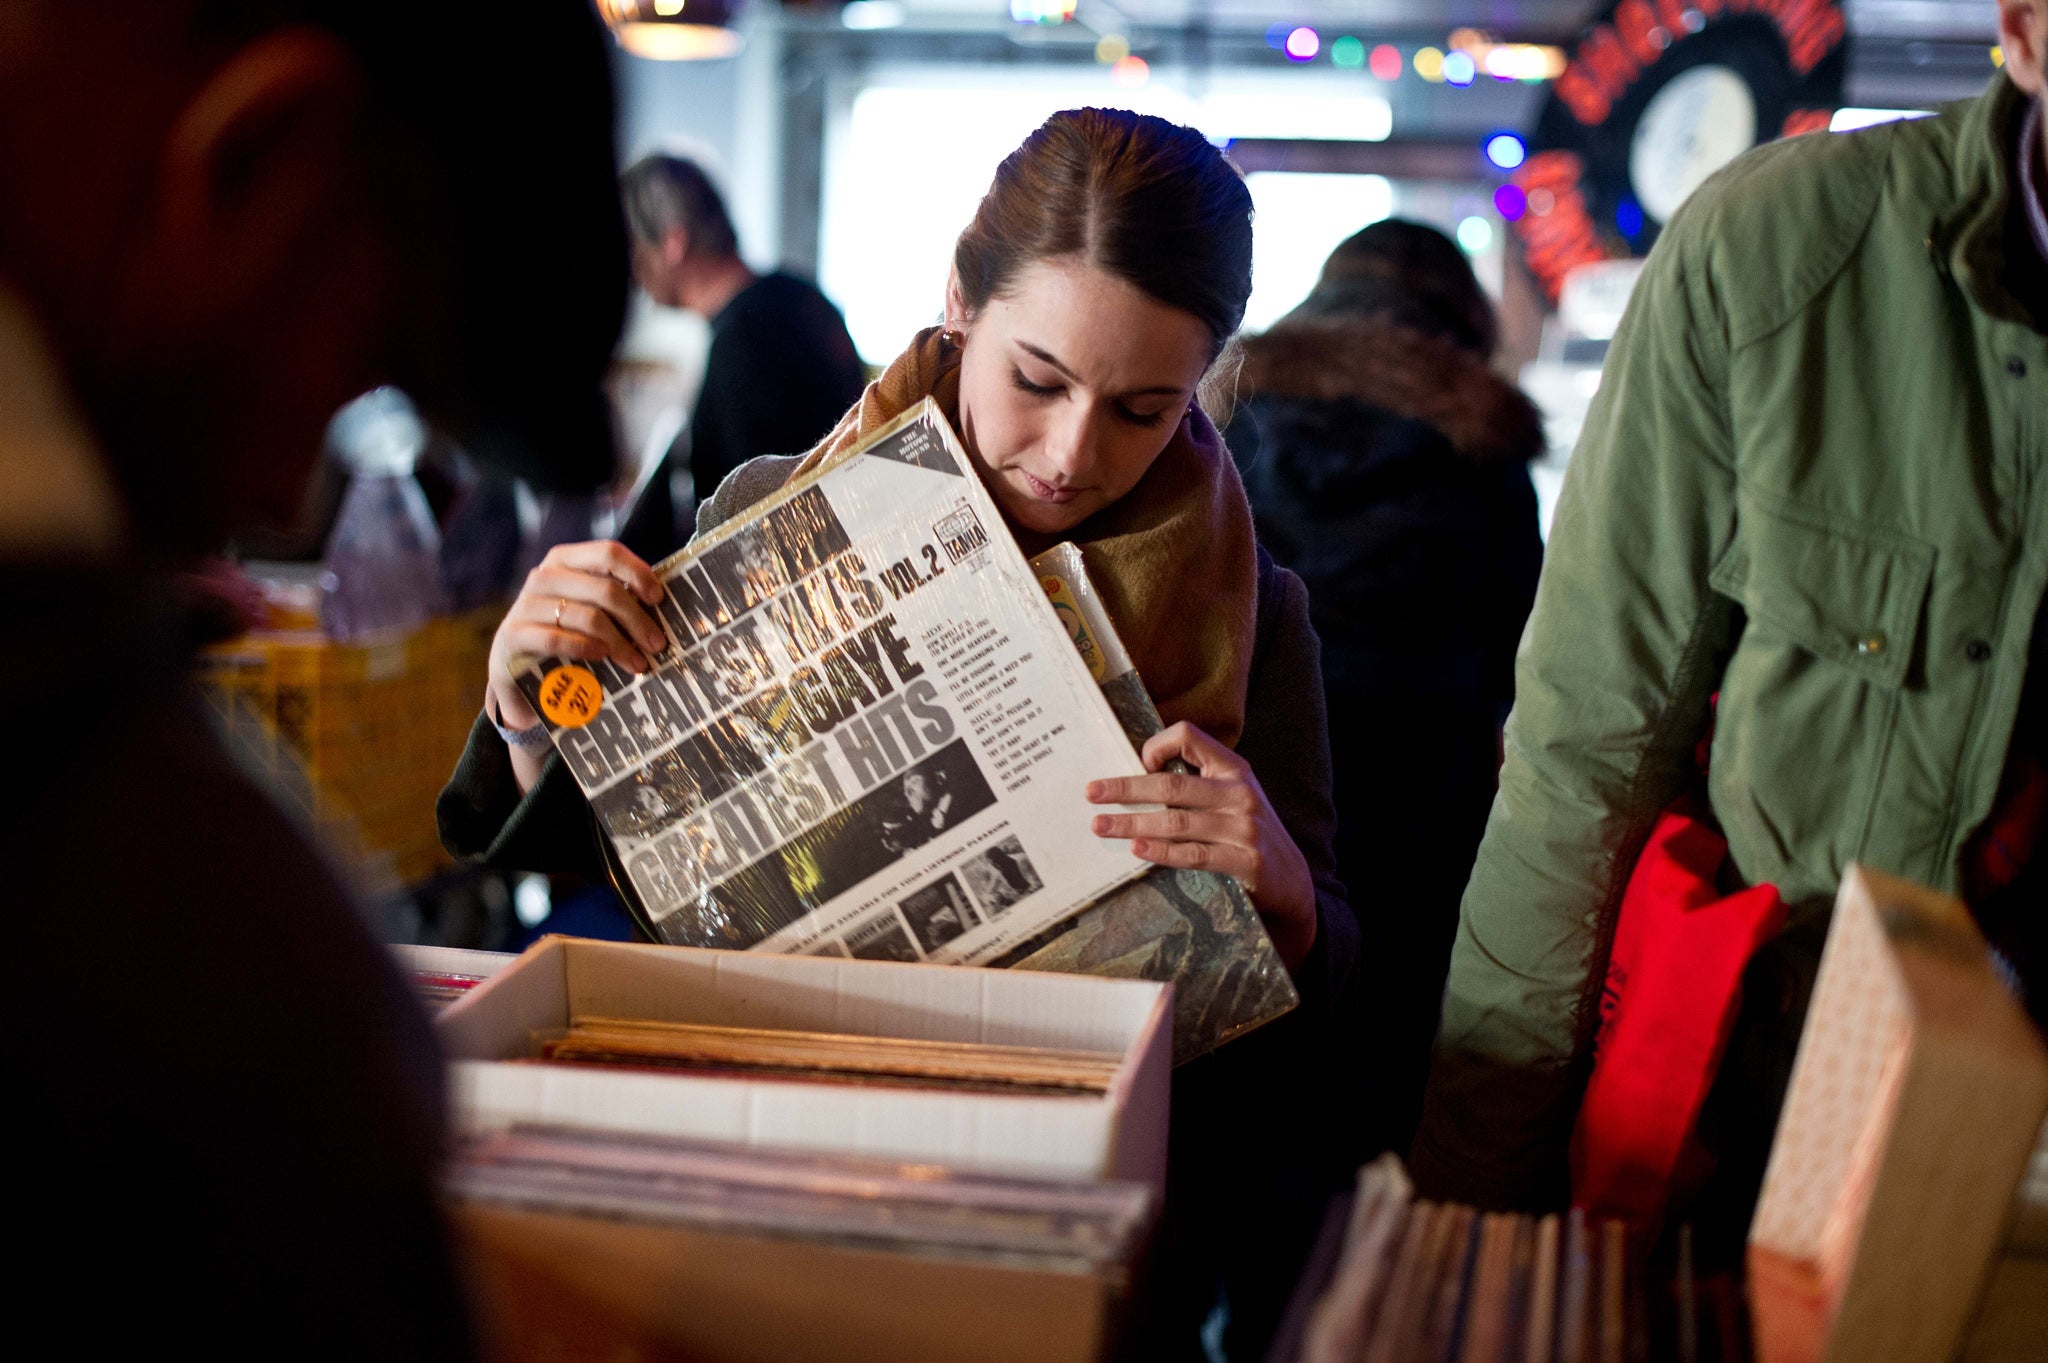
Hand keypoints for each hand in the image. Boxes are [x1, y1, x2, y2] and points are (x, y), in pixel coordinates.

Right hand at [487, 540, 666, 737]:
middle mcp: (543, 576)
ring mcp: (525, 605)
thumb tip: (661, 604)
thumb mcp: (587, 609)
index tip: (658, 599)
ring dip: (619, 643)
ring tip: (638, 662)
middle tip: (657, 645)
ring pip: (587, 617)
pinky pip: (557, 638)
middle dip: (637, 619)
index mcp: (564, 560)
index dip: (638, 573)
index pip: (608, 552)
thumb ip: (614, 600)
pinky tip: (602, 656)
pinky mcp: (513, 635)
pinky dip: (585, 648)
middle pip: (604, 590)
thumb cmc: (564, 634)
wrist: (515, 669)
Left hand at [1085, 721, 1317, 968]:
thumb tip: (1138, 777)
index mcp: (1234, 768)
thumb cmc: (1249, 833)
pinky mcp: (1244, 861)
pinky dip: (1162, 851)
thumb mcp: (1234, 797)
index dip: (1156, 745)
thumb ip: (1199, 784)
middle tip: (1092, 793)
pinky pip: (1194, 855)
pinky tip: (1137, 849)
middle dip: (1126, 787)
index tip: (1135, 764)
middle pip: (1172, 783)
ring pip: (1176, 821)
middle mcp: (1239, 793)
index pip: (1189, 736)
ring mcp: (1243, 827)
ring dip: (1133, 822)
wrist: (1292, 881)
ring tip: (1101, 826)